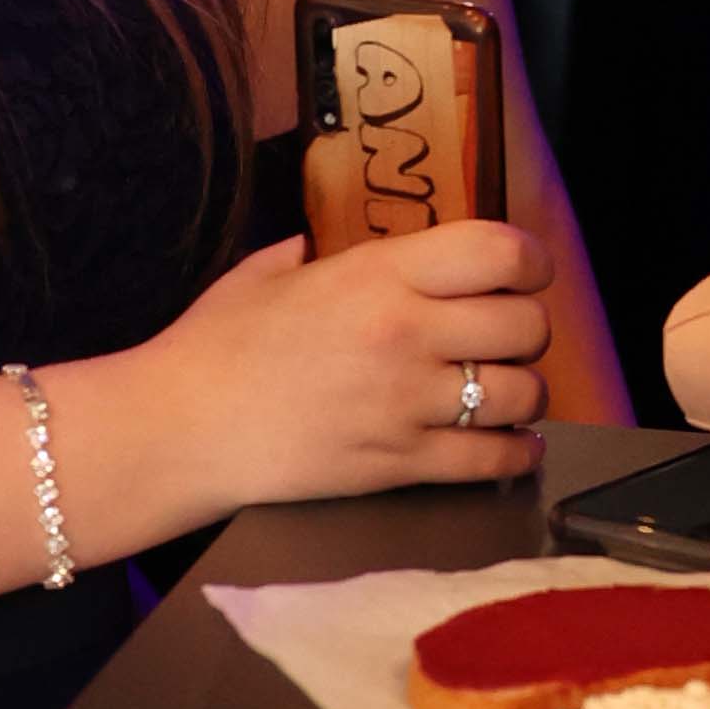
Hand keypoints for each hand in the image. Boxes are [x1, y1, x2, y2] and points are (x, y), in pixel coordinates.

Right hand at [150, 216, 554, 508]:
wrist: (180, 429)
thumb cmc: (214, 346)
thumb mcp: (265, 275)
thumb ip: (309, 252)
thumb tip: (320, 244)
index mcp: (378, 274)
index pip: (499, 252)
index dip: (529, 261)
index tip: (524, 272)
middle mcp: (406, 333)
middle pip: (525, 325)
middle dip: (525, 329)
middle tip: (505, 336)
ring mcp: (408, 403)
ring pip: (521, 393)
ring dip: (523, 392)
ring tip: (505, 392)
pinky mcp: (401, 465)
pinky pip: (492, 459)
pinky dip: (516, 452)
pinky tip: (515, 443)